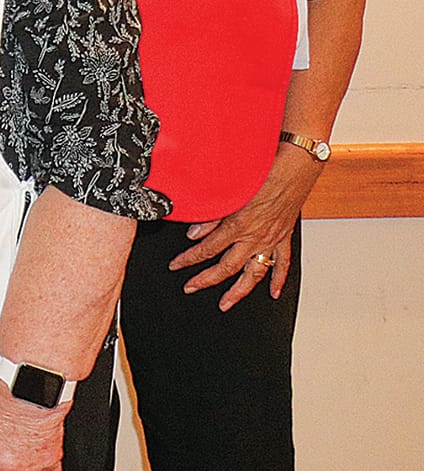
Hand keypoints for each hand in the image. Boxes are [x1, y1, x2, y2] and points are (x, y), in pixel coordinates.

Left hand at [171, 149, 317, 309]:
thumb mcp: (230, 191)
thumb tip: (193, 234)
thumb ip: (211, 216)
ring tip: (226, 303)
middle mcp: (255, 237)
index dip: (189, 259)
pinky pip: (283, 264)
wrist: (295, 167)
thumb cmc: (263, 172)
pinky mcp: (284, 237)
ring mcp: (271, 240)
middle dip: (206, 280)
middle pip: (227, 267)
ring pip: (254, 273)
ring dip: (239, 291)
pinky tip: (273, 293)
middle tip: (190, 288)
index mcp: (238, 225)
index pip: (207, 249)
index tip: (176, 266)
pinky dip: (279, 280)